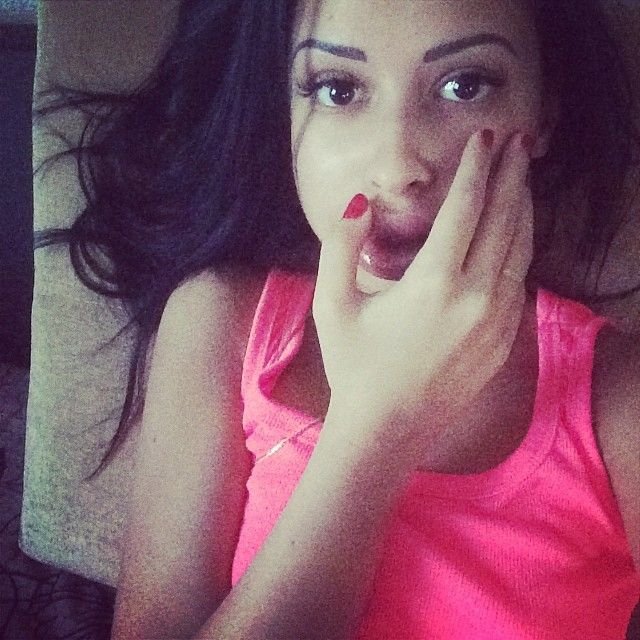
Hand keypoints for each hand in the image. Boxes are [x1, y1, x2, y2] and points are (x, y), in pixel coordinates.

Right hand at [313, 130, 533, 453]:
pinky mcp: (504, 340)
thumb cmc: (353, 365)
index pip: (466, 208)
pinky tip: (516, 233)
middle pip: (506, 220)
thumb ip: (341, 244)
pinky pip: (519, 280)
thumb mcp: (331, 303)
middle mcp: (476, 297)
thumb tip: (362, 201)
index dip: (476, 167)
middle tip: (518, 143)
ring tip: (522, 178)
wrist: (386, 429)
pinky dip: (521, 247)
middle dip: (512, 176)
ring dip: (523, 208)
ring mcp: (497, 321)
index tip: (484, 137)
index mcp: (434, 283)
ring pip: (521, 249)